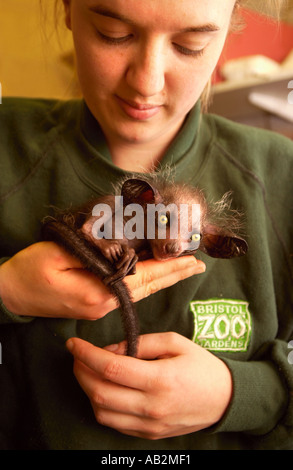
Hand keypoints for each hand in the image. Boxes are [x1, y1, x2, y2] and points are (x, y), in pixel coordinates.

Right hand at [0, 242, 204, 318]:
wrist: (12, 294)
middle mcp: (104, 304)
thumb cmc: (31, 271)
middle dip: (174, 274)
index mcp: (98, 292)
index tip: (193, 260)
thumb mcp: (59, 254)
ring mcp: (100, 308)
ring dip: (163, 278)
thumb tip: (122, 252)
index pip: (143, 277)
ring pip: (139, 291)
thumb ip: (93, 254)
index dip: (169, 267)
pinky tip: (155, 275)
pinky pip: (127, 292)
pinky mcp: (94, 305)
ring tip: (184, 268)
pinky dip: (146, 281)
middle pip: (147, 287)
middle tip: (199, 265)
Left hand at [66, 333, 232, 438]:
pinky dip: (102, 405)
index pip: (111, 368)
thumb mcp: (175, 343)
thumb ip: (141, 343)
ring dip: (87, 390)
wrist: (225, 399)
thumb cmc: (201, 366)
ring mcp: (150, 424)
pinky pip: (115, 423)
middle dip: (80, 371)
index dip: (86, 354)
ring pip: (102, 412)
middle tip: (77, 356)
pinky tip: (104, 389)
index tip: (73, 343)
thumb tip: (110, 349)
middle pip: (100, 392)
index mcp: (160, 379)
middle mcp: (152, 406)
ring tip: (88, 371)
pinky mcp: (149, 434)